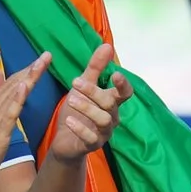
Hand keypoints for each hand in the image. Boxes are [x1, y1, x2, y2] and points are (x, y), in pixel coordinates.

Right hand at [0, 55, 50, 188]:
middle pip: (14, 84)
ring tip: (40, 63)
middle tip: (47, 55)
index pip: (11, 82)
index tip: (41, 58)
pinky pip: (9, 112)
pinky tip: (26, 86)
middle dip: (31, 69)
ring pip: (13, 94)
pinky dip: (17, 97)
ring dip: (28, 78)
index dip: (26, 69)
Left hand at [46, 43, 131, 162]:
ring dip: (87, 108)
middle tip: (75, 82)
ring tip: (70, 99)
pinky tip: (69, 120)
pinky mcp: (93, 145)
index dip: (123, 84)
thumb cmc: (77, 111)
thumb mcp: (83, 87)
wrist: (65, 141)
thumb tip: (107, 45)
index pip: (125, 93)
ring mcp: (104, 132)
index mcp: (112, 102)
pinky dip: (80, 128)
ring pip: (103, 120)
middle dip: (94, 92)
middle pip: (111, 104)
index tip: (115, 74)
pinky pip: (91, 138)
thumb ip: (95, 68)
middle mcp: (112, 117)